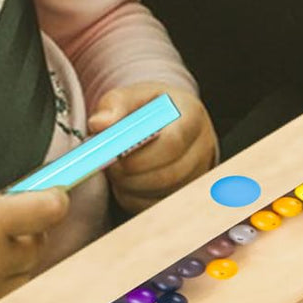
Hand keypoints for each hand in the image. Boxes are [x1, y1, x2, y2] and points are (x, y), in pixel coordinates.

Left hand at [88, 83, 215, 212]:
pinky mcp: (186, 191)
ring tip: (116, 170)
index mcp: (192, 115)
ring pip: (163, 193)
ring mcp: (199, 171)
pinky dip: (135, 199)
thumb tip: (100, 124)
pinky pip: (158, 205)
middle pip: (170, 174)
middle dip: (132, 175)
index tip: (116, 156)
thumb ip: (113, 105)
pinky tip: (125, 182)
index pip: (173, 143)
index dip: (141, 155)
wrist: (166, 120)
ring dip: (131, 187)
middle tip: (110, 166)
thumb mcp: (130, 97)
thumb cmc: (147, 108)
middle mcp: (203, 145)